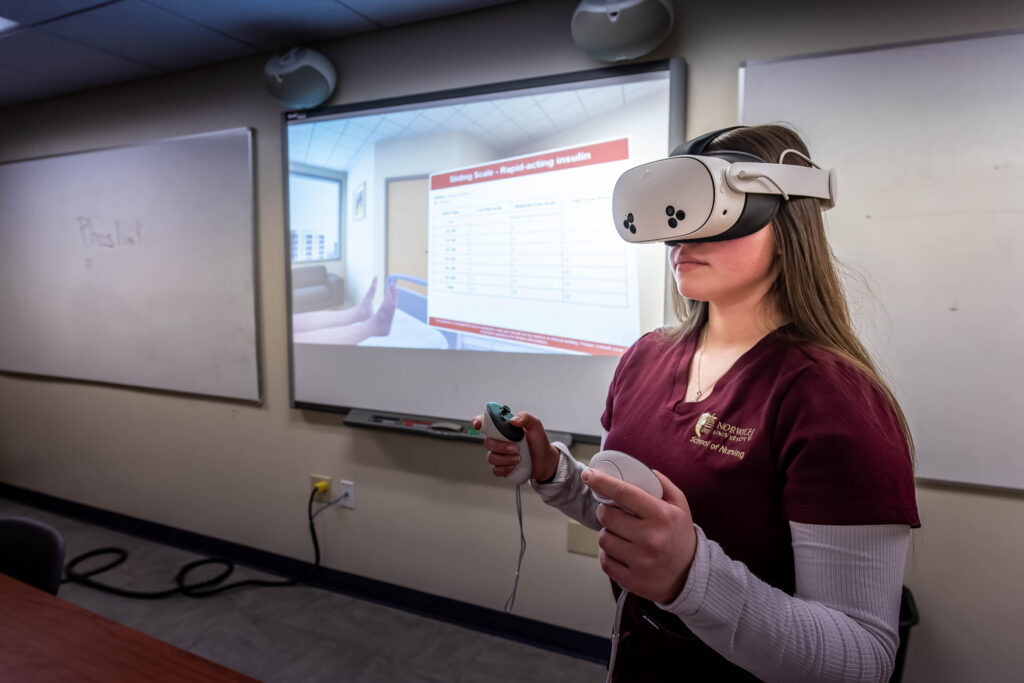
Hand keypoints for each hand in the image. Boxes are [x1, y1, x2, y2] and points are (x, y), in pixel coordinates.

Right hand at [471, 411, 559, 481]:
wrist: (545, 460)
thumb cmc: (538, 442)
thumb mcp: (535, 425)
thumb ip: (525, 417)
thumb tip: (513, 420)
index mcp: (504, 428)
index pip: (485, 422)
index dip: (478, 421)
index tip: (479, 424)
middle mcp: (499, 440)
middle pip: (487, 442)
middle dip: (500, 446)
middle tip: (515, 447)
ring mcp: (500, 454)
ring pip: (491, 457)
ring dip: (505, 459)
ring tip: (519, 458)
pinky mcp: (502, 467)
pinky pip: (496, 470)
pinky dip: (505, 469)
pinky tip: (514, 466)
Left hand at [583, 468, 696, 603]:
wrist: (691, 575)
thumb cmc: (680, 535)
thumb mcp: (680, 506)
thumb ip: (663, 485)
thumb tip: (644, 470)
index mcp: (662, 516)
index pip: (625, 493)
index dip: (602, 482)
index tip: (588, 474)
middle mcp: (651, 539)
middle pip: (607, 517)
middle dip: (605, 511)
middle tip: (612, 513)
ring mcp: (641, 562)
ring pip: (604, 539)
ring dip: (608, 534)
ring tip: (621, 535)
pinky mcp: (632, 580)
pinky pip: (605, 561)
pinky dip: (609, 555)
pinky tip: (621, 552)